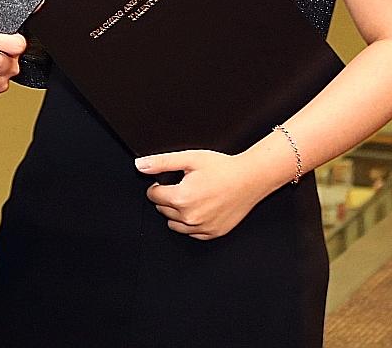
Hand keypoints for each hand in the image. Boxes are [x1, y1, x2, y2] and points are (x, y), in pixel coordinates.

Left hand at [136, 149, 275, 239]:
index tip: (165, 182)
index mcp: (181, 198)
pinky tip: (201, 208)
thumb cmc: (223, 168)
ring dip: (176, 213)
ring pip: (174, 225)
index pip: (153, 196)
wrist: (250, 178)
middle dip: (167, 198)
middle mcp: (190, 217)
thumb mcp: (190, 158)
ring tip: (191, 197)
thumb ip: (161, 162)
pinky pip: (192, 233)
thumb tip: (140, 165)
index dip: (157, 186)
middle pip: (163, 210)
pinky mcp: (213, 233)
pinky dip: (191, 223)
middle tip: (183, 186)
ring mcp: (202, 228)